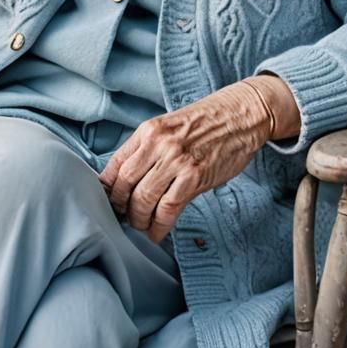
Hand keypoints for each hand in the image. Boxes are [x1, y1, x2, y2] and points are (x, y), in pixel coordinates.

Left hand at [97, 77, 297, 243]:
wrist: (240, 115)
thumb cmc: (207, 122)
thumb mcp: (170, 126)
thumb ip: (149, 148)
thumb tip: (127, 178)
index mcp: (148, 130)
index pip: (116, 163)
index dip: (107, 187)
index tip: (107, 201)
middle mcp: (158, 143)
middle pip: (125, 184)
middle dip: (120, 207)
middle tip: (123, 217)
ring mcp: (176, 160)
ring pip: (143, 199)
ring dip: (138, 220)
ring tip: (141, 226)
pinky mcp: (194, 177)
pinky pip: (168, 209)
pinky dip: (158, 226)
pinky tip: (157, 232)